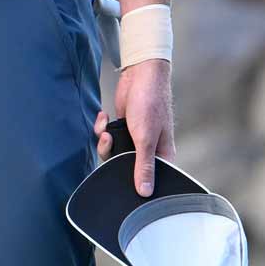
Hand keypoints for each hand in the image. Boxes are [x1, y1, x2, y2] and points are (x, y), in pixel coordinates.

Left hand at [93, 58, 174, 197]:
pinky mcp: (123, 127)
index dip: (134, 180)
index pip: (149, 179)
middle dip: (111, 155)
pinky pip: (108, 136)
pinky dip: (103, 127)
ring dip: (105, 140)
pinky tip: (104, 116)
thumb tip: (145, 192)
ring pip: (114, 152)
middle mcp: (148, 149)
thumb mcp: (145, 139)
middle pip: (125, 166)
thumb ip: (144, 166)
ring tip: (106, 129)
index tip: (119, 175)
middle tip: (108, 142)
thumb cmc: (151, 103)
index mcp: (161, 155)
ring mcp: (134, 138)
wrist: (141, 74)